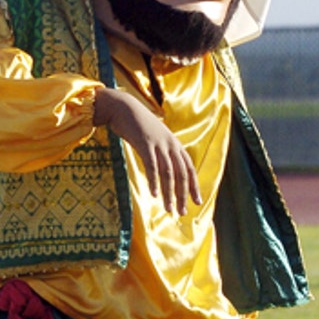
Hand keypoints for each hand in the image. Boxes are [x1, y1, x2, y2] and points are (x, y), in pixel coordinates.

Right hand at [94, 87, 199, 214]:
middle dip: (182, 195)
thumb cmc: (136, 124)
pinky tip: (154, 194)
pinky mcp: (145, 143)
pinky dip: (154, 181)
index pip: (189, 169)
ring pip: (168, 173)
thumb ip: (160, 150)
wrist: (122, 107)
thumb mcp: (153, 137)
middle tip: (181, 212)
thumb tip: (163, 167)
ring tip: (168, 209)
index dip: (194, 186)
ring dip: (169, 193)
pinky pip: (152, 166)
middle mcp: (171, 145)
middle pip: (181, 174)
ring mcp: (158, 144)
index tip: (196, 202)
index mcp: (174, 144)